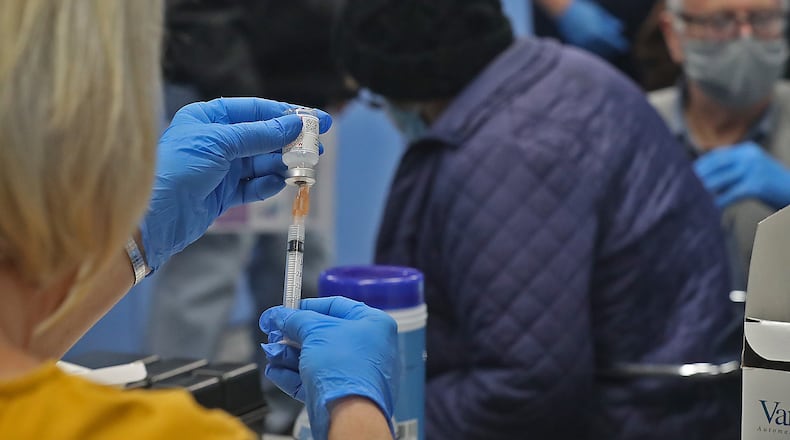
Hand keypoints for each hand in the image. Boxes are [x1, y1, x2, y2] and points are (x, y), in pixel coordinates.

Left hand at [139, 98, 331, 270]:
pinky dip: (267, 185)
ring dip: (282, 166)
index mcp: (208, 118)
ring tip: (301, 170)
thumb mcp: (221, 143)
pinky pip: (253, 186)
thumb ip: (260, 134)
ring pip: (261, 163)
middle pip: (262, 137)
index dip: (287, 114)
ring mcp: (220, 169)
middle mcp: (215, 141)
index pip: (255, 110)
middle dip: (289, 143)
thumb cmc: (177, 169)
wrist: (153, 218)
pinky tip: (279, 184)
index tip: (317, 119)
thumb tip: (295, 123)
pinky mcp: (222, 195)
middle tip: (317, 149)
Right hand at [259, 297, 398, 439]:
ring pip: (315, 358)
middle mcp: (367, 347)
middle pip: (322, 333)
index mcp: (373, 324)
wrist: (350, 414)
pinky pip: (313, 379)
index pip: (336, 306)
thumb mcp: (315, 331)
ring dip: (288, 355)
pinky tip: (275, 370)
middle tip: (273, 332)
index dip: (307, 306)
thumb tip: (279, 315)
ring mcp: (354, 372)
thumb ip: (294, 319)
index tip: (287, 309)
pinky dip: (292, 374)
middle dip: (293, 334)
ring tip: (271, 352)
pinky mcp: (340, 393)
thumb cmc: (346, 369)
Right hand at [555, 0, 628, 57]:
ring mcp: (581, 45)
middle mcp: (590, 41)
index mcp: (598, 33)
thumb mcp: (599, 14)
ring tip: (606, 51)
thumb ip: (610, 22)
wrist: (563, 10)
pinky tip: (594, 49)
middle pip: (606, 51)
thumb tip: (621, 29)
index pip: (614, 43)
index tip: (625, 48)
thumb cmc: (583, 9)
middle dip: (612, 50)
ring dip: (602, 52)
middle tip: (616, 50)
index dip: (621, 45)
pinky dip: (591, 52)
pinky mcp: (574, 46)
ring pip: (596, 54)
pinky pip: (586, 52)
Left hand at [694, 141, 789, 209]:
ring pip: (718, 181)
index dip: (701, 166)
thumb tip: (701, 172)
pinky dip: (720, 201)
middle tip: (693, 190)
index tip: (689, 175)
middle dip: (703, 180)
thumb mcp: (752, 167)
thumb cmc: (769, 183)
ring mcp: (753, 170)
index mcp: (747, 150)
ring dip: (710, 192)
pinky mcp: (755, 186)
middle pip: (714, 168)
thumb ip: (732, 166)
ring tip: (704, 198)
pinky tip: (716, 205)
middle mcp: (749, 156)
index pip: (716, 156)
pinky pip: (729, 194)